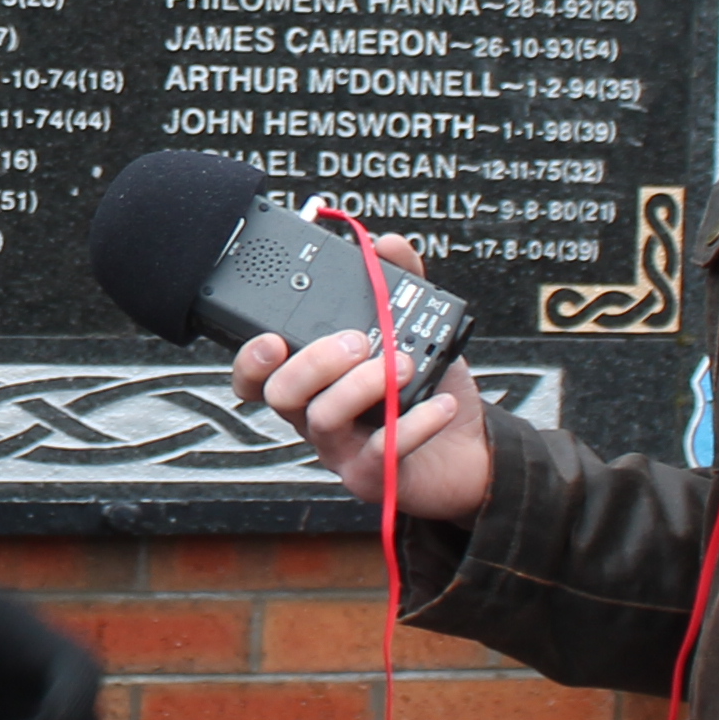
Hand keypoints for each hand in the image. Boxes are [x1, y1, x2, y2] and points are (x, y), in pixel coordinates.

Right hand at [231, 230, 497, 523]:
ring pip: (323, 419)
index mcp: (313, 382)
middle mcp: (316, 416)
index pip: (257, 376)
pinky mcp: (372, 475)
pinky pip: (380, 451)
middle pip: (281, 393)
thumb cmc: (427, 392)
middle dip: (315, 361)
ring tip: (404, 365)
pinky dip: (413, 423)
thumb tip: (386, 244)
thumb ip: (397, 286)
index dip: (251, 359)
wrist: (468, 449)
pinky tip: (440, 403)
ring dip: (363, 385)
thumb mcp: (414, 332)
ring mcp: (340, 448)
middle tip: (360, 342)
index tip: (273, 337)